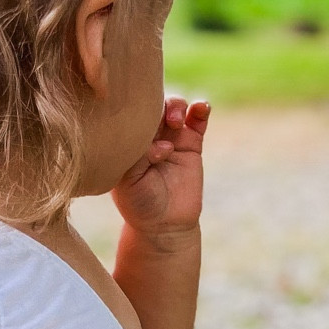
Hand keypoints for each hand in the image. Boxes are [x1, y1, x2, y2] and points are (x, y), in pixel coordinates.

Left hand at [111, 97, 208, 240]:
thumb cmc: (140, 204)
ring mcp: (171, 136)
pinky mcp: (192, 143)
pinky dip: (201, 110)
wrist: (165, 225)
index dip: (136, 114)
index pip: (130, 113)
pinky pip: (198, 120)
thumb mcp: (128, 182)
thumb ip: (138, 157)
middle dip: (157, 104)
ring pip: (175, 107)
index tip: (140, 135)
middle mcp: (147, 134)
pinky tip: (202, 108)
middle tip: (162, 120)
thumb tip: (162, 144)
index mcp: (126, 139)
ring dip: (176, 106)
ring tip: (176, 122)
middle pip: (152, 104)